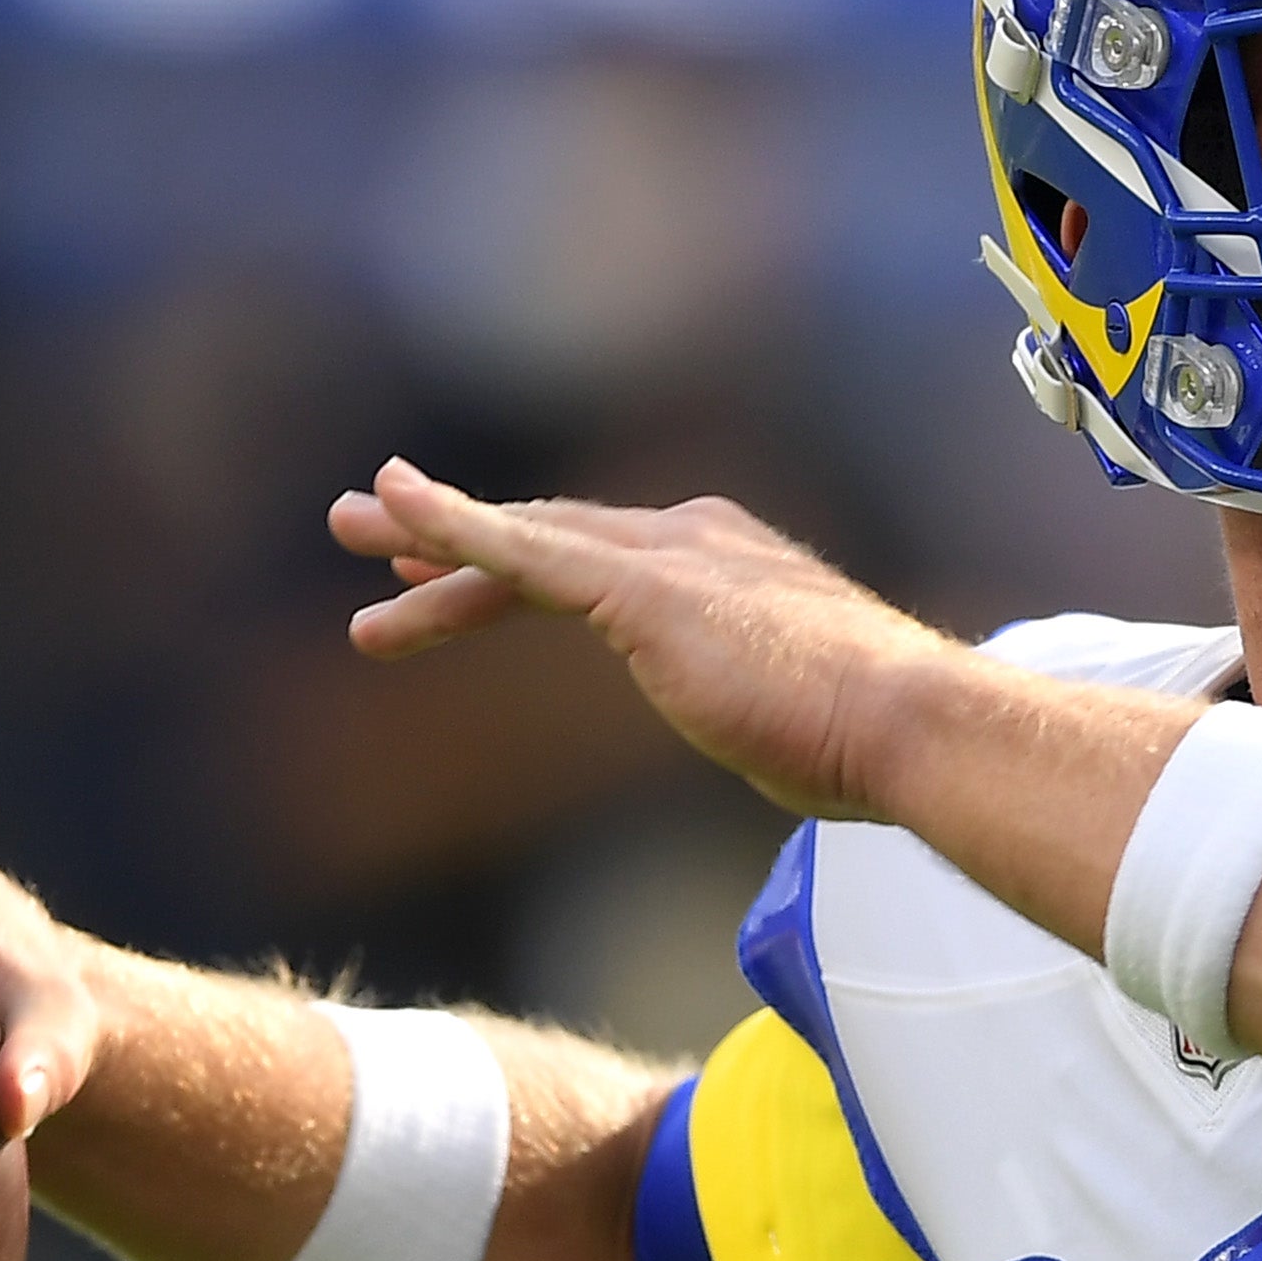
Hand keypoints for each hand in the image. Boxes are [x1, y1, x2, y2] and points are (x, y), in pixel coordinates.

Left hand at [328, 458, 964, 819]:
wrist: (910, 727)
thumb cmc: (874, 746)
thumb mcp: (805, 725)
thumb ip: (773, 716)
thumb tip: (792, 751)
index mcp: (734, 566)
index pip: (604, 558)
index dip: (521, 562)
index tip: (451, 574)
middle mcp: (697, 539)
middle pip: (551, 533)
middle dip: (455, 534)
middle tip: (370, 536)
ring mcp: (669, 556)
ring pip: (525, 539)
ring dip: (432, 535)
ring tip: (352, 536)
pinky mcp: (642, 587)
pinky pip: (524, 551)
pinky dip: (452, 524)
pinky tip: (395, 509)